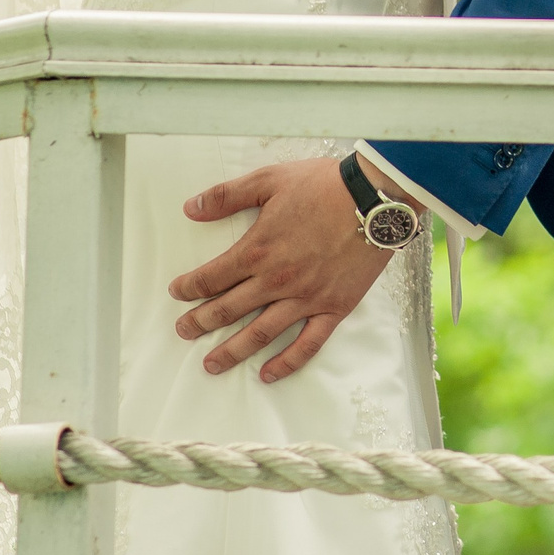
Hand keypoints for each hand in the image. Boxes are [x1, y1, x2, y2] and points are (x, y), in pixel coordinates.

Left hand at [170, 158, 403, 381]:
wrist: (375, 198)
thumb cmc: (324, 185)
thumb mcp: (270, 180)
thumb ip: (226, 196)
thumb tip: (190, 208)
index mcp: (258, 250)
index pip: (212, 277)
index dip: (190, 287)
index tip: (178, 293)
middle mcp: (277, 281)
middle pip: (228, 309)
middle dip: (200, 322)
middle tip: (183, 331)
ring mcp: (306, 298)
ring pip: (260, 333)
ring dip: (232, 351)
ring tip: (211, 364)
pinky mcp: (333, 307)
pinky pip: (307, 343)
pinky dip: (286, 362)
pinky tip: (268, 374)